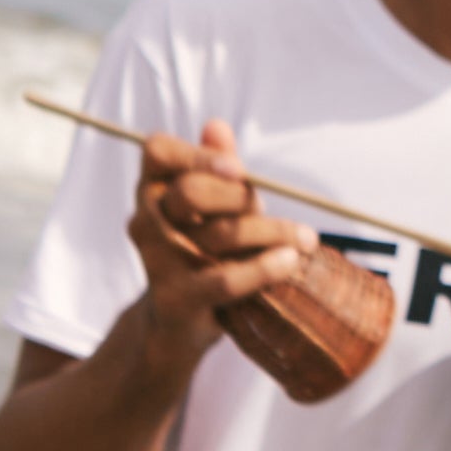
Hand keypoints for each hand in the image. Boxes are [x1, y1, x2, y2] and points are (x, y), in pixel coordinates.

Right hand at [124, 115, 306, 355]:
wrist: (175, 325)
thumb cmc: (203, 252)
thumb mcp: (213, 207)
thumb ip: (216, 166)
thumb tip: (216, 126)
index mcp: (151, 188)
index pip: (158, 151)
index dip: (197, 153)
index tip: (237, 169)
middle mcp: (144, 221)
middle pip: (191, 192)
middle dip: (238, 196)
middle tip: (267, 207)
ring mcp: (156, 261)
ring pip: (220, 235)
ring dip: (272, 232)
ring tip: (306, 239)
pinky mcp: (176, 299)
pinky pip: (225, 280)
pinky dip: (264, 268)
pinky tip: (290, 261)